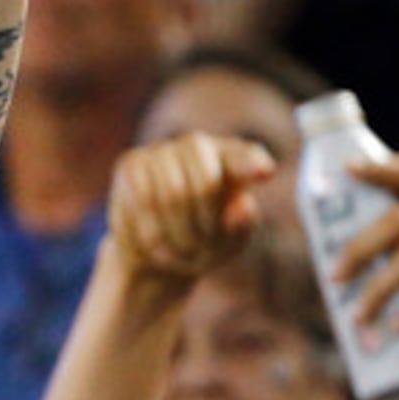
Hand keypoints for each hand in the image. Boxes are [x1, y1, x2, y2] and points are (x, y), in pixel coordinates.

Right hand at [107, 132, 277, 284]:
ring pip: (173, 193)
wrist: (153, 254)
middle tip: (198, 251)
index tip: (266, 173)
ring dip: (177, 232)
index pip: (245, 156)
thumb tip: (244, 204)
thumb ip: (240, 227)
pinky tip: (155, 240)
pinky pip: (143, 198)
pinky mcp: (132, 163)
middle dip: (203, 223)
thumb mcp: (227, 246)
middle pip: (206, 180)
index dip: (252, 163)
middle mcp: (199, 146)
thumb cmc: (201, 246)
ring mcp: (163, 150)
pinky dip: (152, 228)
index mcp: (233, 159)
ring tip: (179, 250)